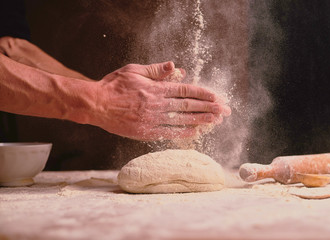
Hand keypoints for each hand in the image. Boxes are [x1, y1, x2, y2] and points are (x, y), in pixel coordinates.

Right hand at [91, 61, 230, 140]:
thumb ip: (156, 70)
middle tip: (224, 111)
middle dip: (208, 108)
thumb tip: (175, 67)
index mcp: (156, 89)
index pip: (185, 91)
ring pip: (182, 120)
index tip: (216, 97)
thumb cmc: (114, 85)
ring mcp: (152, 119)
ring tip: (215, 121)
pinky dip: (183, 132)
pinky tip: (195, 132)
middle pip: (188, 106)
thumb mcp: (134, 70)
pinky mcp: (146, 131)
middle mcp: (157, 104)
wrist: (96, 104)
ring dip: (200, 120)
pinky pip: (168, 133)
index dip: (202, 94)